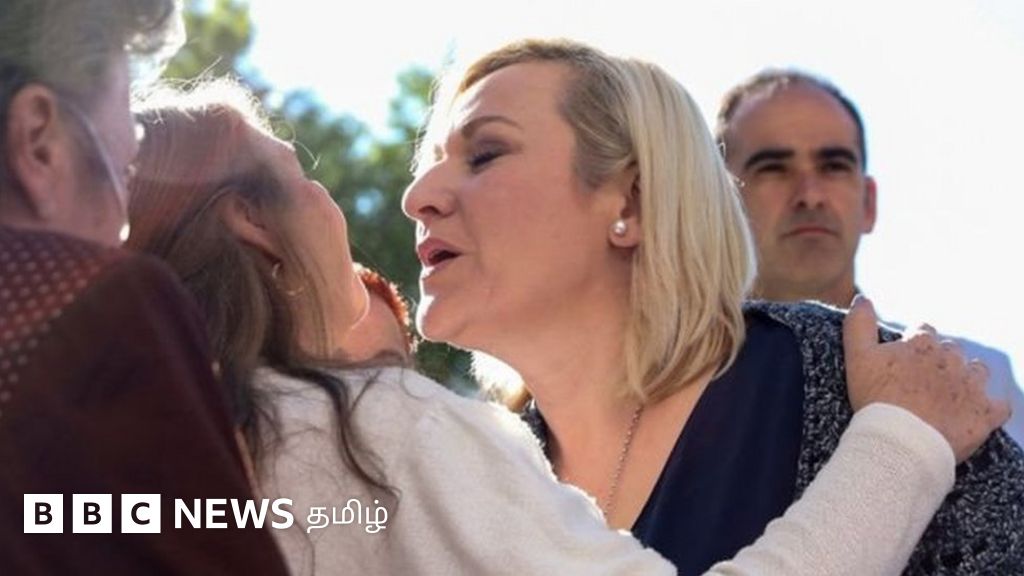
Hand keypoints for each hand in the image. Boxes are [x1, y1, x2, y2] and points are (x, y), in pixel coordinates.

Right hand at [843, 296, 1009, 462]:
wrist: (900, 442)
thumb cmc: (876, 401)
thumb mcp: (858, 358)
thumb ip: (858, 324)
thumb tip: (861, 297)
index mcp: (922, 344)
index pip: (923, 331)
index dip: (913, 345)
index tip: (903, 362)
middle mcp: (951, 359)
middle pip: (951, 351)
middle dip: (940, 361)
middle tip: (921, 383)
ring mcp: (971, 386)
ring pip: (977, 371)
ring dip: (967, 379)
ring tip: (949, 397)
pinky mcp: (985, 414)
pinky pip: (999, 406)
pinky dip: (990, 408)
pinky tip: (975, 413)